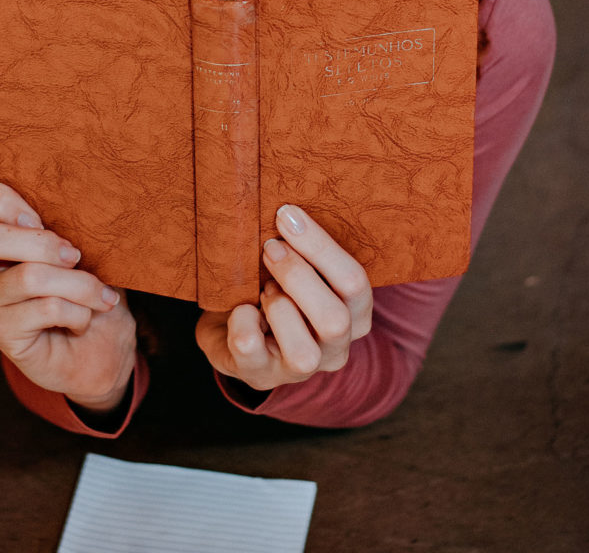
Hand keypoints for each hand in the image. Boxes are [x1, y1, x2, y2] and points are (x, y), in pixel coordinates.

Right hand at [0, 175, 136, 411]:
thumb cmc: (86, 286)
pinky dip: (78, 312)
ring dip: (78, 284)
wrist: (98, 347)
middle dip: (43, 244)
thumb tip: (73, 204)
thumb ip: (61, 222)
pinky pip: (44, 309)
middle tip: (76, 256)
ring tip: (98, 295)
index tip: (39, 217)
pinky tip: (83, 320)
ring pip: (28, 276)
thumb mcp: (79, 244)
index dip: (0, 198)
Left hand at [195, 204, 371, 390]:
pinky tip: (239, 309)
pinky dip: (241, 323)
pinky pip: (252, 351)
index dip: (320, 246)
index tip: (286, 214)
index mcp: (354, 313)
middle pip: (335, 319)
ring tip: (261, 288)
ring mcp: (302, 368)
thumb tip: (287, 211)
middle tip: (269, 246)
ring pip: (303, 351)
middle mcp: (337, 347)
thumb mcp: (295, 266)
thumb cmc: (271, 284)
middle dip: (296, 274)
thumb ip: (301, 247)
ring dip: (277, 307)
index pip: (354, 282)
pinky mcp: (262, 376)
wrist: (233, 326)